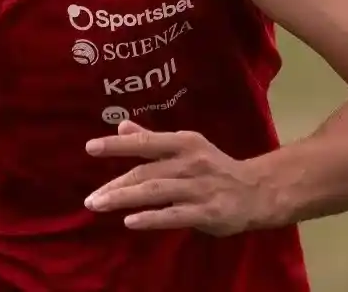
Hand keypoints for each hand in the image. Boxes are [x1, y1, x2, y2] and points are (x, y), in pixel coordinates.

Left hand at [84, 120, 266, 235]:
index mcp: (185, 143)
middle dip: (115, 185)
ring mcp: (199, 187)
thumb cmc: (214, 167)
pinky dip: (151, 218)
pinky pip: (174, 216)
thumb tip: (121, 127)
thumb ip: (153, 139)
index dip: (117, 145)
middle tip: (90, 198)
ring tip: (99, 206)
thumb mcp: (187, 147)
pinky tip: (130, 221)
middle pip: (146, 172)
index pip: (146, 142)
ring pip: (155, 192)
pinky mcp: (207, 212)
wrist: (257, 191)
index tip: (90, 147)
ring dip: (124, 199)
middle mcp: (191, 162)